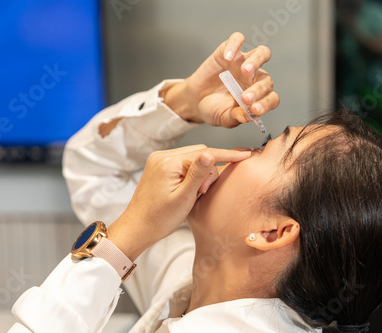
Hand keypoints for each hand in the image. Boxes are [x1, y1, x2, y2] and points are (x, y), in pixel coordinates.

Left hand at [108, 146, 251, 259]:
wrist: (137, 228)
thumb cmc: (159, 218)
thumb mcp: (184, 198)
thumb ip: (198, 174)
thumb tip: (210, 154)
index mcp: (167, 162)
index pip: (204, 153)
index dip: (226, 155)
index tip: (245, 155)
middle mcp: (161, 156)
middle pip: (198, 153)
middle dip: (209, 170)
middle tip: (204, 191)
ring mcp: (158, 161)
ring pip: (191, 158)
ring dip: (200, 173)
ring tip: (195, 193)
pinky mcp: (158, 167)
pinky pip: (182, 164)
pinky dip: (191, 174)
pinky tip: (190, 189)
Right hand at [164, 32, 279, 127]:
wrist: (195, 99)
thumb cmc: (213, 109)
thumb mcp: (222, 118)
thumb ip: (234, 118)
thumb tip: (245, 117)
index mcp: (258, 97)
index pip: (271, 98)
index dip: (266, 103)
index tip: (254, 110)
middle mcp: (254, 78)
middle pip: (267, 78)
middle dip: (258, 89)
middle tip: (245, 98)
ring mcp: (243, 62)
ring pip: (262, 53)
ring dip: (256, 61)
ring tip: (245, 70)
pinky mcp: (228, 51)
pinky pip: (237, 40)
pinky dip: (234, 45)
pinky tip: (228, 57)